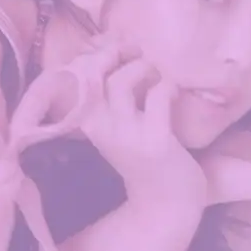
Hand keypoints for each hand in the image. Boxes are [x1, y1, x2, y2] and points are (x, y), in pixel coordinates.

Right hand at [78, 43, 206, 207]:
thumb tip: (112, 49)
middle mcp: (99, 128)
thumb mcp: (116, 125)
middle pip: (92, 74)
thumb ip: (110, 96)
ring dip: (142, 68)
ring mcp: (125, 135)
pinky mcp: (155, 141)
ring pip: (120, 82)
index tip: (116, 48)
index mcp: (88, 122)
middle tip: (135, 52)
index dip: (95, 54)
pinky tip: (173, 93)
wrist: (164, 201)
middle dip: (114, 53)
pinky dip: (167, 86)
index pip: (76, 77)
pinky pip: (157, 96)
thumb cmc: (141, 157)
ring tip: (155, 74)